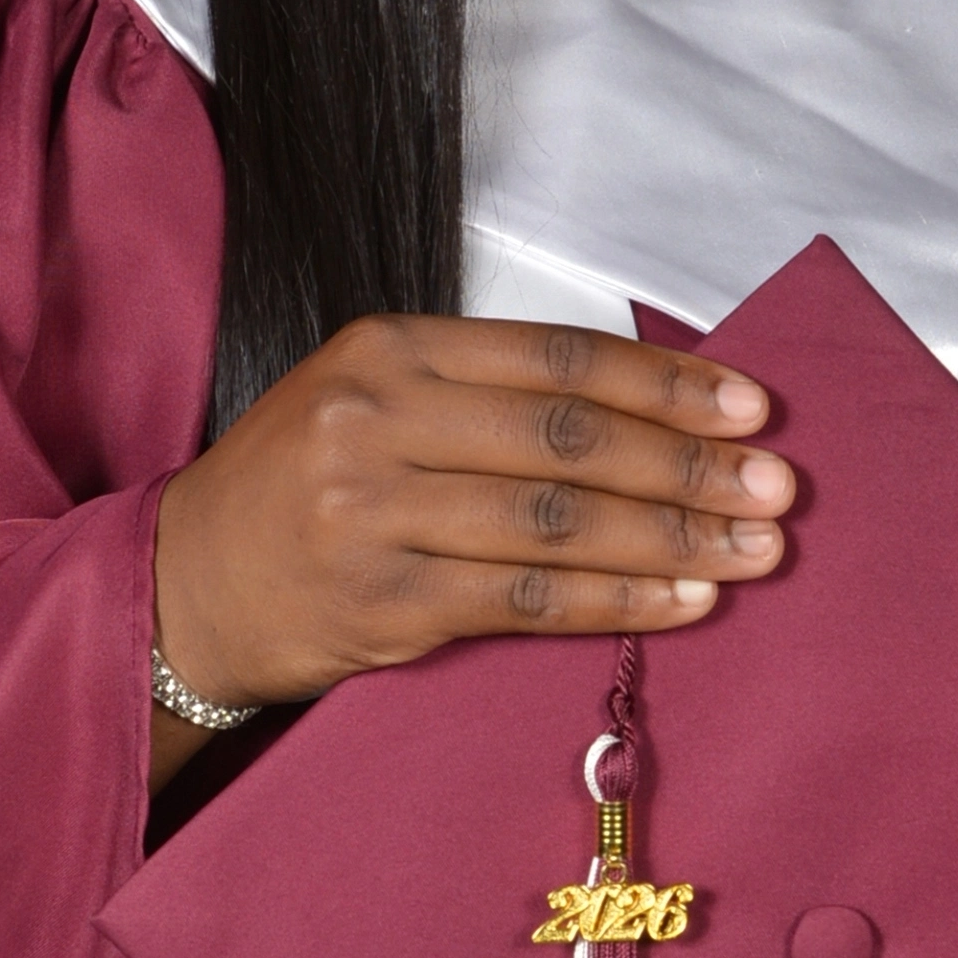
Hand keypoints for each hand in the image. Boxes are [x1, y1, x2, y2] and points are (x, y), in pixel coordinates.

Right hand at [148, 317, 789, 784]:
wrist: (182, 584)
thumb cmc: (300, 482)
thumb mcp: (371, 395)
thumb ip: (488, 392)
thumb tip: (654, 409)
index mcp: (388, 349)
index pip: (558, 359)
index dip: (665, 383)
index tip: (750, 406)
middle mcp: (378, 422)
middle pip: (569, 440)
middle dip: (688, 463)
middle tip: (775, 485)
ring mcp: (377, 518)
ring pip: (559, 525)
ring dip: (673, 538)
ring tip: (755, 548)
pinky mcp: (384, 608)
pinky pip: (526, 603)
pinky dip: (617, 603)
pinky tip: (685, 601)